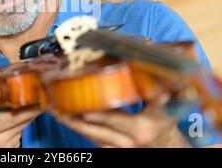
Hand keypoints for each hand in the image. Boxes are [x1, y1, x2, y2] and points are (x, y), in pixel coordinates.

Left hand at [53, 96, 190, 147]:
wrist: (164, 146)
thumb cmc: (162, 123)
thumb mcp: (164, 108)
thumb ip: (157, 93)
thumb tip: (154, 71)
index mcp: (140, 128)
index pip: (115, 121)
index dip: (98, 116)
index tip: (82, 110)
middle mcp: (127, 141)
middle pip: (96, 131)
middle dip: (75, 120)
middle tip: (58, 110)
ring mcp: (118, 148)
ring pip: (91, 136)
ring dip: (74, 125)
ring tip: (57, 113)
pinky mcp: (112, 150)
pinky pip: (93, 140)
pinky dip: (81, 129)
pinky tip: (69, 119)